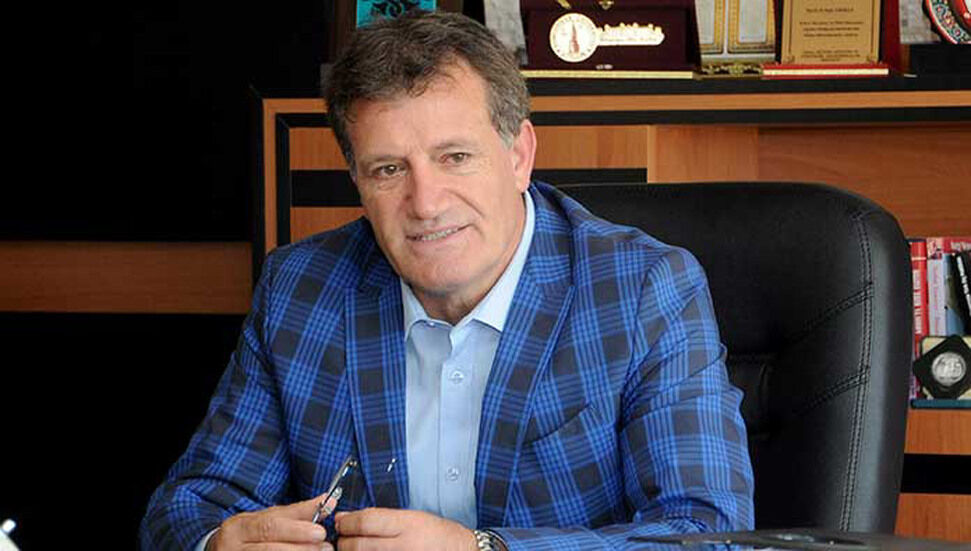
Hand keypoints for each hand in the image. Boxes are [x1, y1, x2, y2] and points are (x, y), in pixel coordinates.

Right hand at [208, 494, 336, 550]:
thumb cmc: (250, 534)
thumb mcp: (268, 518)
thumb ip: (298, 512)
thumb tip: (328, 501)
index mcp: (239, 527)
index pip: (269, 526)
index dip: (296, 529)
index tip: (320, 532)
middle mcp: (233, 547)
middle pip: (269, 548)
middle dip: (300, 547)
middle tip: (324, 547)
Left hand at [334, 508, 475, 550]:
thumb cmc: (438, 535)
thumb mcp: (413, 517)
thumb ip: (382, 518)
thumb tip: (349, 518)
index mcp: (407, 524)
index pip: (366, 521)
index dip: (347, 521)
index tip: (340, 520)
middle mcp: (403, 545)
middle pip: (358, 543)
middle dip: (343, 539)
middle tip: (341, 536)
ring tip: (351, 547)